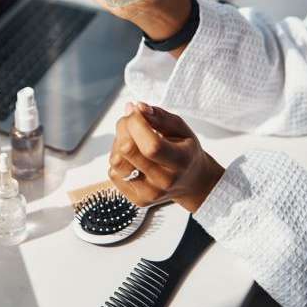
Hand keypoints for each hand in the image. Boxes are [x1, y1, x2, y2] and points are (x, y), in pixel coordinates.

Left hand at [108, 102, 223, 212]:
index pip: (151, 145)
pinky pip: (113, 173)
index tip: (135, 111)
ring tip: (131, 139)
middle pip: (127, 151)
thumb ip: (160, 116)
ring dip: (118, 144)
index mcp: (181, 161)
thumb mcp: (181, 129)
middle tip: (131, 122)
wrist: (193, 182)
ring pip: (116, 162)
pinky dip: (118, 159)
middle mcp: (165, 180)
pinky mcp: (138, 199)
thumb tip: (137, 107)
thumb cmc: (185, 152)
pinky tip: (131, 156)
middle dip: (124, 128)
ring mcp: (150, 193)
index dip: (136, 123)